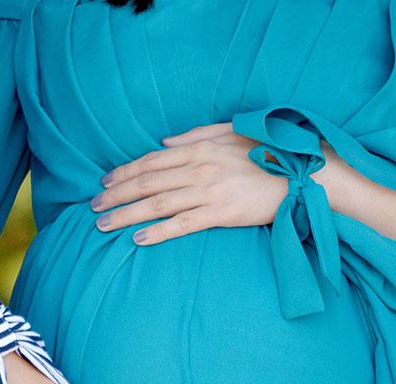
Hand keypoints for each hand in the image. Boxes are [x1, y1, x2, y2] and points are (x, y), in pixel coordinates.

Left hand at [93, 123, 286, 244]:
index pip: (151, 161)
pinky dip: (158, 232)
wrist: (302, 174)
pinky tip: (138, 239)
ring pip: (157, 204)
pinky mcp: (222, 213)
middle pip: (146, 182)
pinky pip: (182, 224)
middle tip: (93, 206)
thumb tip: (164, 142)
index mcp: (200, 149)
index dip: (124, 172)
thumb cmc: (268, 153)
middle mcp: (199, 169)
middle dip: (115, 194)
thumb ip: (195, 136)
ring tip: (104, 225)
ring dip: (126, 215)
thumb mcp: (231, 133)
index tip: (105, 182)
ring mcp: (209, 191)